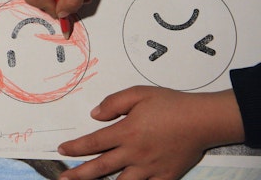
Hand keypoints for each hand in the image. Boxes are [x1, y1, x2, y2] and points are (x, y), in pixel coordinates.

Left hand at [57, 86, 244, 179]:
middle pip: (100, 168)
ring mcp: (150, 168)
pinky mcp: (165, 176)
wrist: (202, 120)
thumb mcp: (138, 93)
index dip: (75, 148)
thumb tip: (95, 115)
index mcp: (126, 132)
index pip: (93, 143)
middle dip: (78, 175)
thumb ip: (113, 103)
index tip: (62, 150)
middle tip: (63, 179)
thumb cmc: (171, 105)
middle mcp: (135, 154)